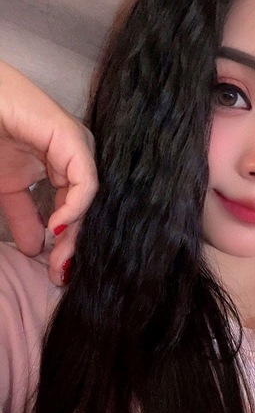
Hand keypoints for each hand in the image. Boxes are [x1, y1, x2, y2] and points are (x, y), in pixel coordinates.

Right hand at [0, 61, 97, 284]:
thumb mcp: (7, 189)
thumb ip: (23, 217)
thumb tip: (36, 247)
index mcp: (60, 168)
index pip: (73, 211)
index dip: (65, 243)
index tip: (55, 272)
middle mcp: (74, 160)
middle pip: (84, 208)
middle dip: (73, 244)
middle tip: (59, 273)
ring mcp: (76, 148)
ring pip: (89, 198)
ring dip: (76, 232)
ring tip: (60, 259)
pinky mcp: (73, 139)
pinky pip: (84, 180)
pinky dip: (76, 206)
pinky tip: (58, 226)